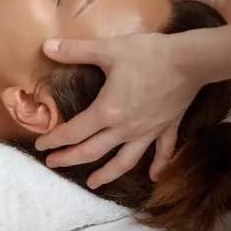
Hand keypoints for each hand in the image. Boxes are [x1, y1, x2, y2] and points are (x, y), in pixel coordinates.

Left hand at [35, 34, 203, 188]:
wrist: (190, 60)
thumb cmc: (148, 53)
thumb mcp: (107, 49)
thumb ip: (74, 50)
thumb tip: (46, 47)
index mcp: (107, 111)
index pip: (74, 131)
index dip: (54, 140)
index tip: (40, 147)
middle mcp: (125, 128)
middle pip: (92, 151)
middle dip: (69, 159)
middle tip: (53, 164)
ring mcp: (148, 131)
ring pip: (124, 161)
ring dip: (107, 174)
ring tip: (92, 184)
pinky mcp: (167, 128)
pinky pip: (162, 152)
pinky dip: (158, 166)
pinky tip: (153, 177)